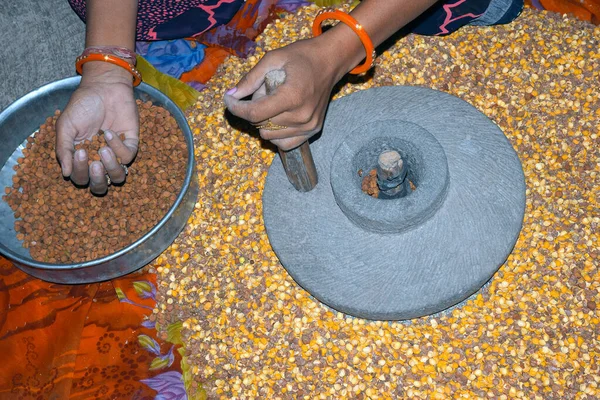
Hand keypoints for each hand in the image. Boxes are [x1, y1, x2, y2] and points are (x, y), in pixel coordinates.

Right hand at [56, 62, 138, 194]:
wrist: (103, 87)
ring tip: (103, 150)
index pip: (81, 178)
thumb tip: (66, 174)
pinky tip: (109, 132)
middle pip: (101, 185)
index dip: (80, 172)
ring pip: (118, 177)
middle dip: (97, 179)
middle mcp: (100, 160)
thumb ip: (64, 150)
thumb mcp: (66, 127)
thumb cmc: (82, 106)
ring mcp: (117, 154)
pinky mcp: (131, 144)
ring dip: (111, 167)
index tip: (80, 152)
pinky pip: (128, 156)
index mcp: (82, 159)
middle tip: (94, 164)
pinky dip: (119, 147)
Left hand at [224, 36, 349, 150]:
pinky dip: (275, 133)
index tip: (229, 100)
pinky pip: (283, 143)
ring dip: (265, 121)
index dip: (236, 108)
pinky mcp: (312, 131)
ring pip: (269, 134)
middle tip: (265, 91)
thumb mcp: (273, 58)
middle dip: (254, 108)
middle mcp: (302, 116)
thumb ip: (251, 78)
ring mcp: (309, 126)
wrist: (330, 61)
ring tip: (276, 102)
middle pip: (260, 123)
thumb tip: (231, 95)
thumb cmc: (302, 56)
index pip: (255, 114)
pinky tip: (278, 117)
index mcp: (292, 96)